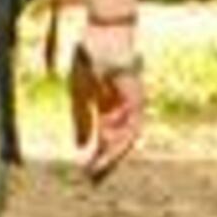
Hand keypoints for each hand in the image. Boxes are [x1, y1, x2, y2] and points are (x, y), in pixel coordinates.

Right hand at [67, 21, 145, 182]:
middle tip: (93, 180)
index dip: (97, 157)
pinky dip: (120, 137)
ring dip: (113, 155)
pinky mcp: (137, 99)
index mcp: (108, 110)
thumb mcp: (80, 95)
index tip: (85, 172)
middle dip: (106, 163)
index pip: (106, 140)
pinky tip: (106, 146)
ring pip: (127, 138)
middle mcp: (122, 111)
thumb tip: (81, 146)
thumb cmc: (91, 59)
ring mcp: (131, 105)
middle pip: (118, 144)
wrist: (103, 36)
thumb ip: (82, 120)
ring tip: (99, 168)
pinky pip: (132, 125)